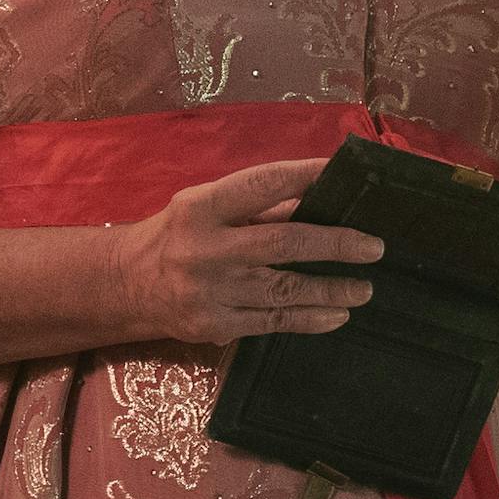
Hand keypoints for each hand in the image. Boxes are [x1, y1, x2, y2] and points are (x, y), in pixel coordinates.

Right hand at [114, 158, 382, 344]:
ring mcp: (210, 291)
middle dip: (334, 244)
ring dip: (331, 290)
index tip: (343, 172)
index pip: (263, 184)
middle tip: (374, 247)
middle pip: (282, 243)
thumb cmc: (176, 236)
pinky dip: (309, 318)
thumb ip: (256, 207)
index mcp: (201, 207)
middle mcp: (205, 249)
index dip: (306, 176)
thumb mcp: (204, 207)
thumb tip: (319, 199)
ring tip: (365, 288)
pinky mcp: (215, 326)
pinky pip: (273, 322)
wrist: (124, 286)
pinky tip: (337, 316)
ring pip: (284, 290)